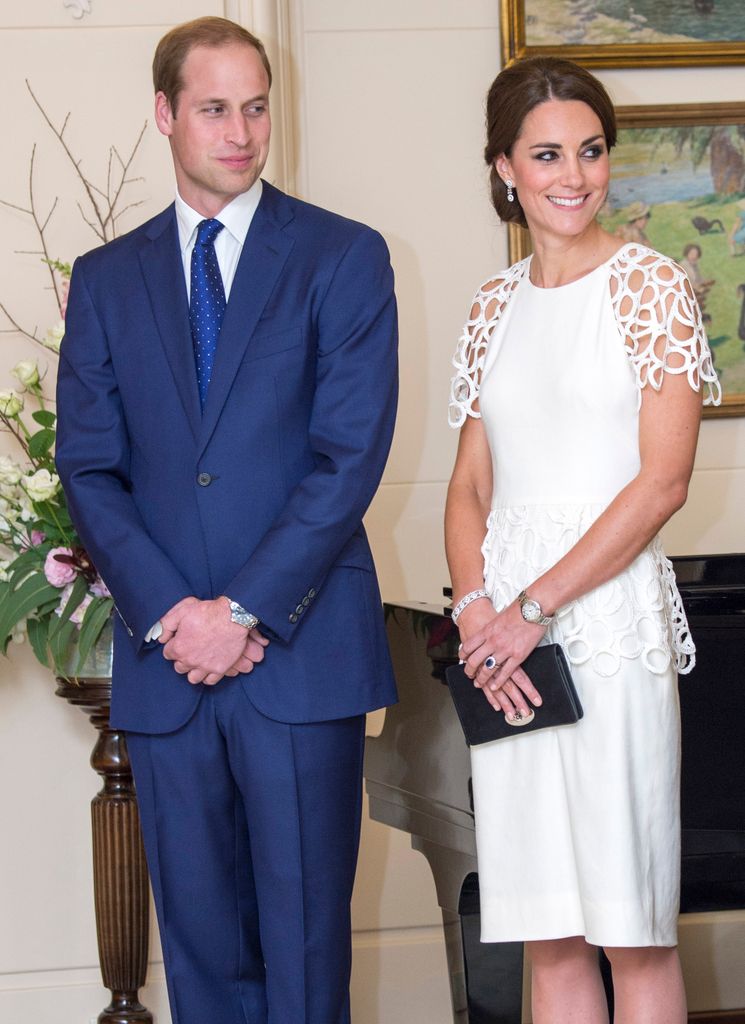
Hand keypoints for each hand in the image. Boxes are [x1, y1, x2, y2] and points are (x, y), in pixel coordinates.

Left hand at [160, 597, 266, 685]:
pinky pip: (209, 681)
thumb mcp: (182, 610)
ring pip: (192, 678)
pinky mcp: (219, 669)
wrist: (234, 616)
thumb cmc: (208, 611)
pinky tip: (208, 668)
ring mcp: (205, 666)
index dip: (174, 646)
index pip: (168, 654)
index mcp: (179, 647)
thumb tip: (161, 637)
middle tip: (190, 650)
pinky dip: (207, 676)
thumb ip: (166, 624)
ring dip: (193, 670)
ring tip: (198, 661)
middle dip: (182, 659)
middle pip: (179, 667)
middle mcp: (190, 660)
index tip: (180, 641)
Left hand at [457, 600, 543, 718]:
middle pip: (475, 660)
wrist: (533, 608)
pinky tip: (494, 687)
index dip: (463, 655)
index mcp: (487, 630)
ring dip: (482, 679)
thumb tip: (486, 635)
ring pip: (488, 669)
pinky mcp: (518, 656)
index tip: (463, 659)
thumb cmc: (518, 610)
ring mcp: (505, 650)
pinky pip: (505, 673)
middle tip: (469, 675)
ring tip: (479, 684)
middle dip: (469, 670)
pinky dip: (498, 682)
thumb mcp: (498, 617)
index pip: (468, 646)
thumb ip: (491, 628)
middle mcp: (493, 641)